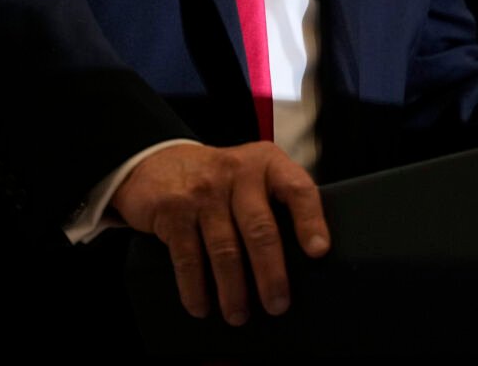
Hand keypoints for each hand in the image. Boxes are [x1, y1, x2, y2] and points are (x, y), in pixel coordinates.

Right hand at [110, 142, 329, 324]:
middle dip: (271, 274)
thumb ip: (276, 204)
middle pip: (260, 228)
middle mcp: (236, 172)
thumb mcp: (252, 177)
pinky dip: (195, 288)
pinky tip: (201, 304)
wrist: (159, 163)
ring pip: (225, 249)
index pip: (296, 188)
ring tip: (239, 315)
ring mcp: (202, 191)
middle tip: (277, 305)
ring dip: (233, 290)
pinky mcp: (173, 209)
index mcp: (266, 164)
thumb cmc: (220, 180)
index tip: (318, 252)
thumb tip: (304, 261)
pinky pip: (188, 257)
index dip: (310, 221)